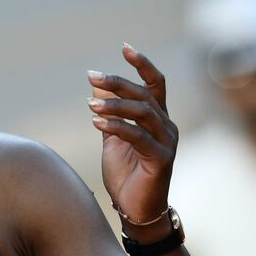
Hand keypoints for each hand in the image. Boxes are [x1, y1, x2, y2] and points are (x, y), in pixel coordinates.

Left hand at [87, 43, 178, 222]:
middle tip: (92, 76)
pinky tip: (96, 122)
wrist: (135, 208)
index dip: (142, 64)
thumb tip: (98, 85)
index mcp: (156, 118)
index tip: (125, 47)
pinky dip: (117, 127)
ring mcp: (166, 141)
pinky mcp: (161, 158)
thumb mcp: (113, 138)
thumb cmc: (125, 172)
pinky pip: (138, 136)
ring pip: (142, 113)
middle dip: (117, 83)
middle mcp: (166, 125)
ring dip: (114, 106)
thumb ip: (109, 113)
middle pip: (144, 94)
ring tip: (89, 105)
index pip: (154, 84)